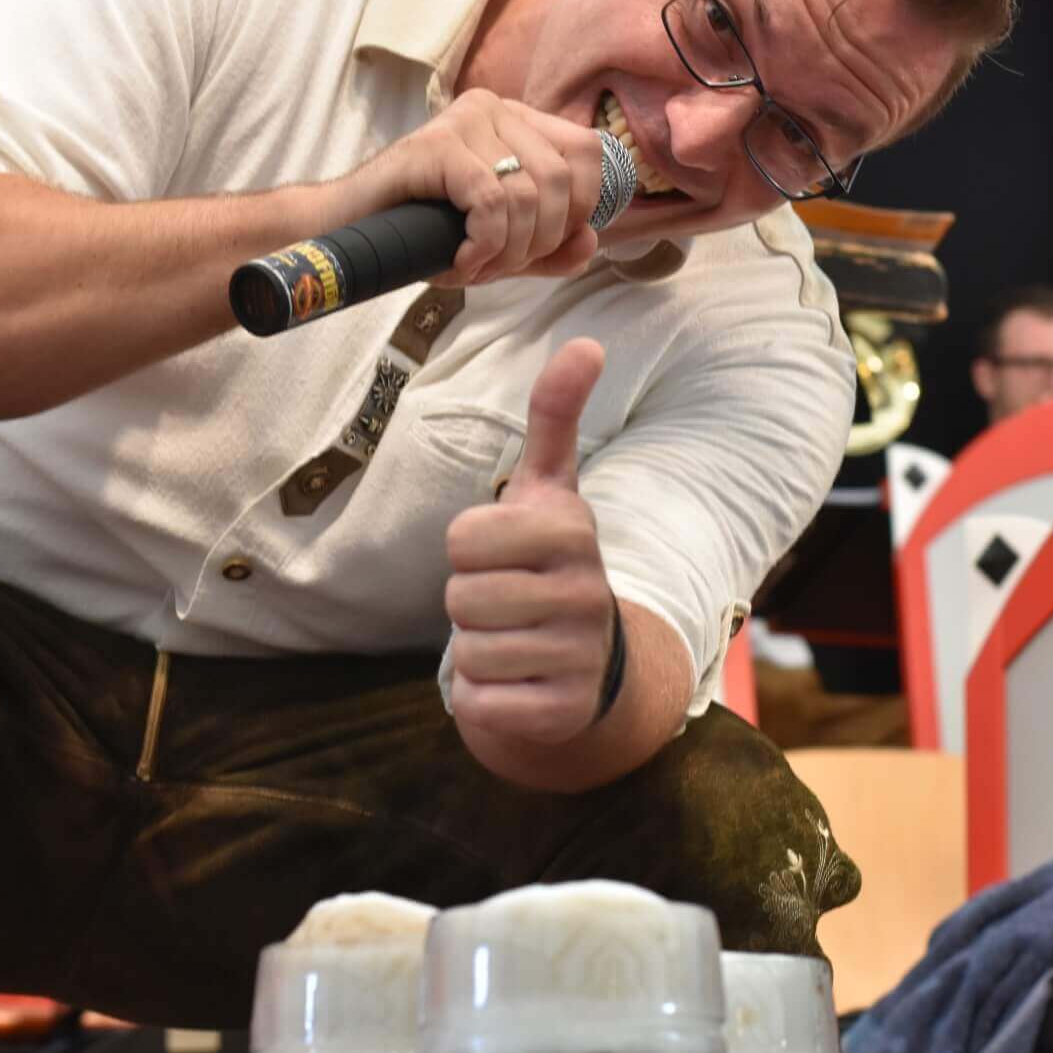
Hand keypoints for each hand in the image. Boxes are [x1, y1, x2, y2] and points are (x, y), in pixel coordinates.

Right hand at [351, 89, 605, 286]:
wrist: (349, 230)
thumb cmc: (424, 233)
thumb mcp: (502, 247)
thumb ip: (551, 249)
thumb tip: (591, 242)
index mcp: (520, 123)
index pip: (589, 153)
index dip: (580, 209)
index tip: (541, 246)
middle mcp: (496, 109)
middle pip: (562, 180)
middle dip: (540, 241)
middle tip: (499, 266)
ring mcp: (466, 120)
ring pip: (528, 194)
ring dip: (508, 250)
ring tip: (474, 265)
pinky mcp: (438, 144)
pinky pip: (491, 202)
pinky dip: (484, 245)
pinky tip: (460, 261)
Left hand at [445, 339, 614, 771]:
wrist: (594, 670)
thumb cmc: (551, 566)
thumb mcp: (551, 492)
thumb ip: (556, 416)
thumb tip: (585, 340)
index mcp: (574, 531)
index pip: (461, 538)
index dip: (468, 551)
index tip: (506, 556)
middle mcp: (586, 593)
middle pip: (458, 597)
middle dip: (469, 605)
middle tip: (508, 606)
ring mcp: (578, 656)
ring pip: (467, 652)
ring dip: (477, 653)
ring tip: (516, 644)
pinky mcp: (562, 712)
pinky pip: (480, 703)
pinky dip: (485, 699)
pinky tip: (520, 686)